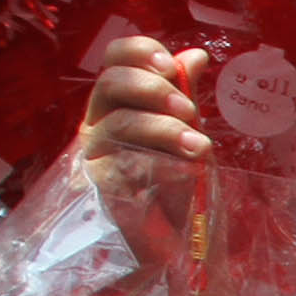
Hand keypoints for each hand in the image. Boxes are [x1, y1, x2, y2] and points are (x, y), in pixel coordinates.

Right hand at [74, 31, 206, 270]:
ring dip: (166, 129)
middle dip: (154, 89)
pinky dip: (160, 164)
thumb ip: (184, 96)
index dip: (139, 52)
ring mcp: (94, 155)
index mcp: (118, 103)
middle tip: (190, 111)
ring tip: (201, 148)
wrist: (176, 242)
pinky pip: (122, 165)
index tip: (170, 64)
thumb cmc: (176, 184)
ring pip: (119, 123)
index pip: (114, 60)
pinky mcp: (98, 188)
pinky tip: (186, 172)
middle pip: (111, 83)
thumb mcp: (185, 133)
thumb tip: (195, 54)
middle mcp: (98, 123)